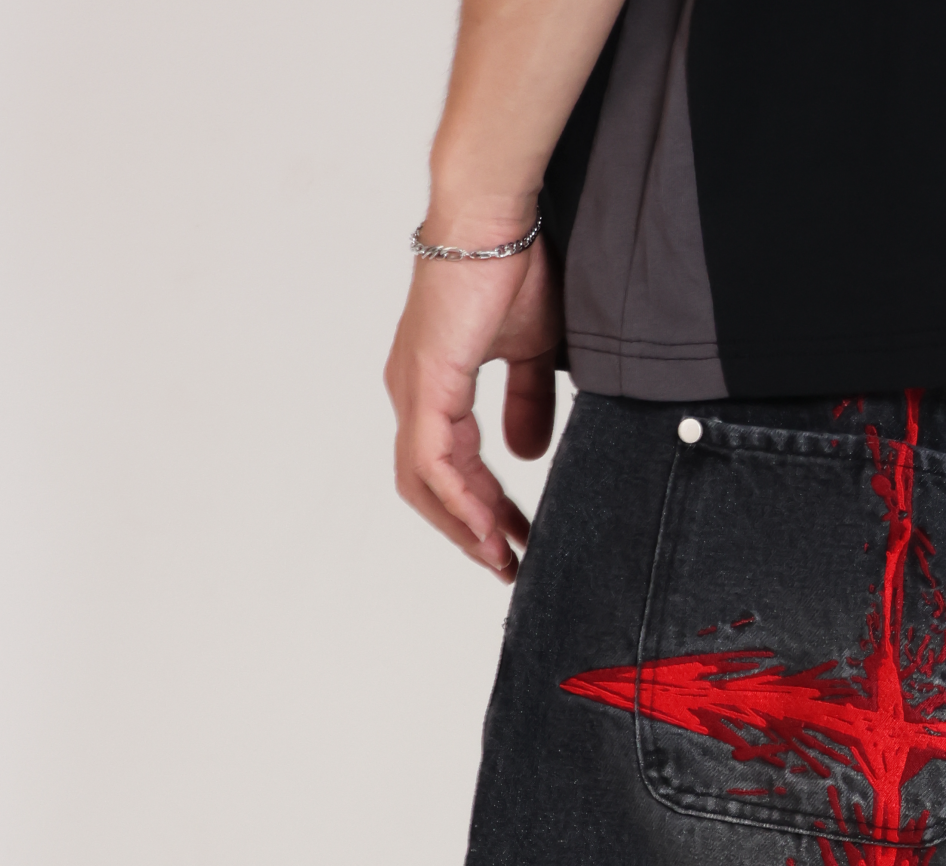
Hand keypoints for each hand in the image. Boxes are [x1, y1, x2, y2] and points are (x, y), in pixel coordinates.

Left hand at [385, 208, 560, 580]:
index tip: (518, 539)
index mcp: (435, 384)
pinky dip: (458, 501)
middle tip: (508, 564)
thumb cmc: (513, 268)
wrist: (496, 219)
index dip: (485, 508)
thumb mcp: (531, 354)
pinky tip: (486, 528)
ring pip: (425, 484)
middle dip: (469, 531)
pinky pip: (433, 463)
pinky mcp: (425, 385)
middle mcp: (414, 391)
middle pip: (428, 486)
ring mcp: (414, 390)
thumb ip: (525, 405)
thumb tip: (527, 453)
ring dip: (464, 527)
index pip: (451, 465)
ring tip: (501, 558)